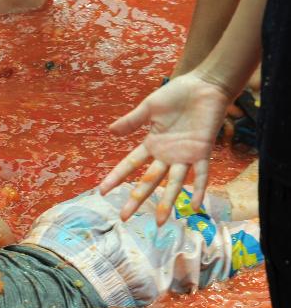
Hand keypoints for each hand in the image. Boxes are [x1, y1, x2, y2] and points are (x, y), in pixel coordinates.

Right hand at [98, 73, 231, 223]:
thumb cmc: (177, 94)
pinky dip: (199, 190)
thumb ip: (131, 121)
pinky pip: (201, 174)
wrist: (204, 84)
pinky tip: (194, 206)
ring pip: (174, 184)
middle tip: (124, 218)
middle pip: (149, 181)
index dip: (116, 178)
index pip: (130, 165)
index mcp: (152, 144)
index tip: (102, 191)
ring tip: (159, 222)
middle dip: (136, 199)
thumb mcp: (149, 107)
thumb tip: (110, 132)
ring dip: (166, 203)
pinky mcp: (202, 151)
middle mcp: (166, 155)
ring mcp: (184, 156)